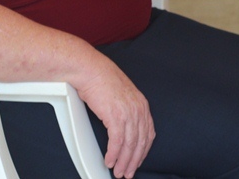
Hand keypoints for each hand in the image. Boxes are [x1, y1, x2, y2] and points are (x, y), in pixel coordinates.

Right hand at [75, 59, 154, 177]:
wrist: (90, 70)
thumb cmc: (102, 80)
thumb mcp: (122, 95)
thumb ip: (127, 111)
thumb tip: (123, 128)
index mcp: (141, 104)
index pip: (148, 134)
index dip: (143, 151)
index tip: (137, 161)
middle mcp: (138, 109)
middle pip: (140, 142)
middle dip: (134, 161)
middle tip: (128, 173)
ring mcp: (128, 112)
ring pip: (129, 145)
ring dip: (123, 161)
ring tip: (118, 171)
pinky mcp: (115, 116)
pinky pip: (116, 141)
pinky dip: (113, 154)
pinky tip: (109, 161)